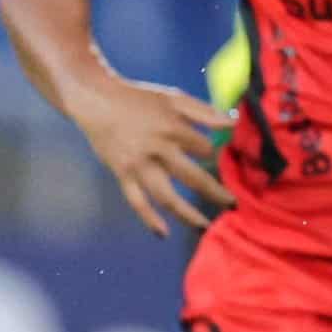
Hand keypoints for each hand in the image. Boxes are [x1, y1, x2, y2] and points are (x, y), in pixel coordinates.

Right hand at [71, 74, 234, 237]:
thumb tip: (233, 123)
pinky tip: (162, 233)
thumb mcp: (173, 98)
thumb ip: (204, 111)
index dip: (213, 152)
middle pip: (193, 177)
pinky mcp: (123, 174)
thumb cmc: (139, 98)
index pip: (205, 149)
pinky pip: (136, 201)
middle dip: (215, 192)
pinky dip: (149, 218)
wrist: (97, 101)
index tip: (212, 156)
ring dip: (187, 214)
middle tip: (233, 205)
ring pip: (166, 196)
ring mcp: (139, 165)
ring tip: (204, 227)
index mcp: (174, 128)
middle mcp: (158, 150)